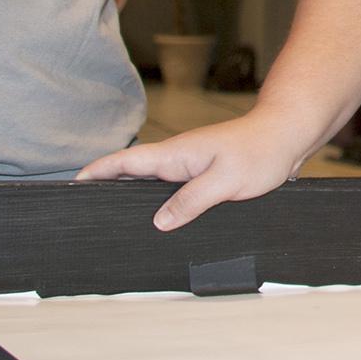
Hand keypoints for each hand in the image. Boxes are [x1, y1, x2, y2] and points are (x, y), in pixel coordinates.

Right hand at [75, 105, 318, 229]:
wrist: (288, 136)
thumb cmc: (260, 152)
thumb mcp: (224, 181)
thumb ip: (190, 200)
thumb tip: (158, 222)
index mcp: (175, 155)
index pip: (124, 162)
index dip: (96, 172)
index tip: (72, 184)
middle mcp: (178, 159)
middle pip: (132, 174)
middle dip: (107, 188)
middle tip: (84, 213)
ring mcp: (191, 166)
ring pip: (154, 184)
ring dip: (135, 198)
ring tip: (115, 223)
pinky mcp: (205, 175)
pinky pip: (175, 190)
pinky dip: (162, 203)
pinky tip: (163, 223)